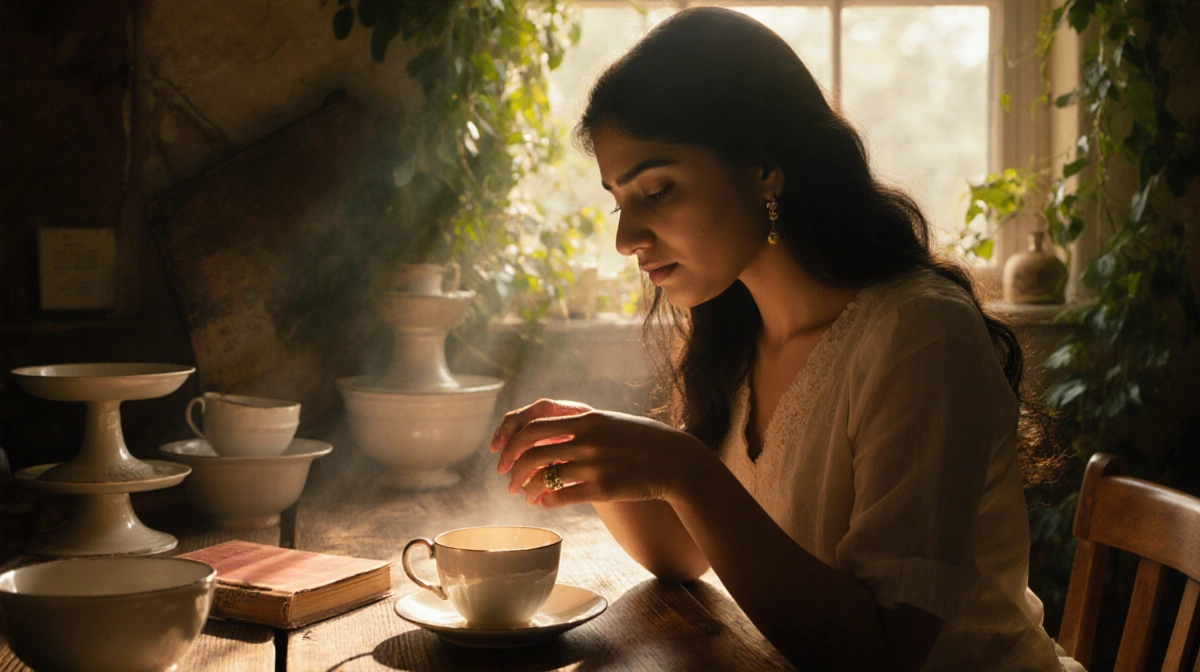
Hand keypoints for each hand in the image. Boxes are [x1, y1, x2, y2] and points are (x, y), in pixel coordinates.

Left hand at [490, 398, 712, 507]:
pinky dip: (546, 502)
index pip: (533, 426)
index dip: (511, 442)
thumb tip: (546, 434)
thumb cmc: (642, 441)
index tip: (503, 455)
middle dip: (512, 469)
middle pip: (532, 453)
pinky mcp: (604, 488)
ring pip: (544, 478)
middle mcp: (587, 439)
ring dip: (527, 489)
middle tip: (507, 481)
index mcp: (586, 419)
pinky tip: (544, 504)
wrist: (676, 462)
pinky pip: (562, 496)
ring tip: (524, 496)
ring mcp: (595, 464)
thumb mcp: (609, 422)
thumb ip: (580, 425)